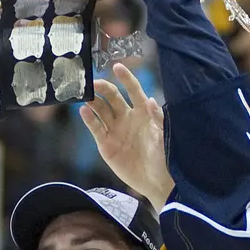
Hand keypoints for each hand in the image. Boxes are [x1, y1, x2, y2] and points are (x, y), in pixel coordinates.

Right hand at [80, 64, 171, 209]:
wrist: (156, 182)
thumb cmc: (165, 157)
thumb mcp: (164, 136)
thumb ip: (158, 119)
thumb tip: (151, 100)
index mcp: (143, 112)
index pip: (133, 90)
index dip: (126, 78)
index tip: (117, 66)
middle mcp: (127, 118)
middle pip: (112, 97)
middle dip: (103, 88)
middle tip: (94, 83)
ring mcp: (115, 130)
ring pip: (101, 110)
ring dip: (93, 101)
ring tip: (86, 95)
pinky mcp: (106, 144)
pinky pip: (96, 128)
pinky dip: (89, 120)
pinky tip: (84, 111)